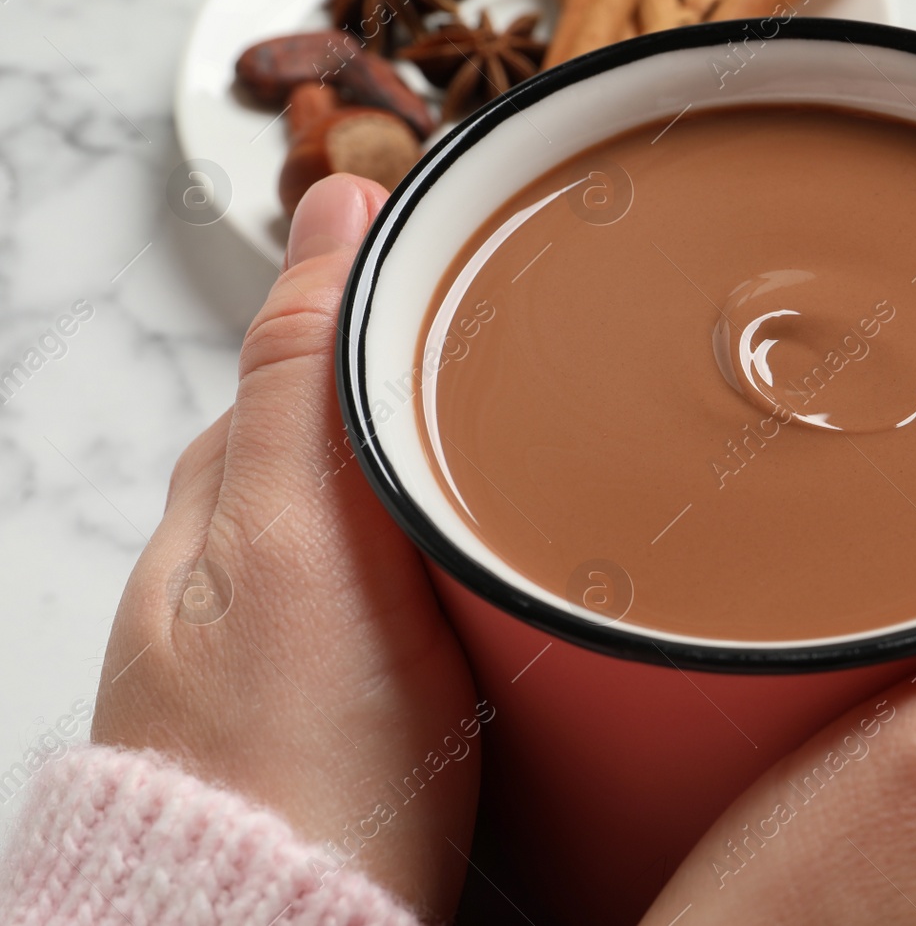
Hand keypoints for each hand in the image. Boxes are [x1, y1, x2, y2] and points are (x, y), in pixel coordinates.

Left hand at [92, 176, 479, 918]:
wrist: (294, 923)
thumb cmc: (295, 754)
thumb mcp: (294, 534)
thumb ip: (301, 372)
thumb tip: (329, 200)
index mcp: (223, 493)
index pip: (314, 347)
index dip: (401, 302)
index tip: (501, 274)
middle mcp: (247, 554)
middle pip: (356, 429)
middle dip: (436, 392)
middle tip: (552, 385)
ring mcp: (298, 626)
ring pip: (389, 510)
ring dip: (453, 477)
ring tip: (549, 473)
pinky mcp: (350, 690)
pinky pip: (407, 584)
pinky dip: (453, 558)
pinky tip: (504, 576)